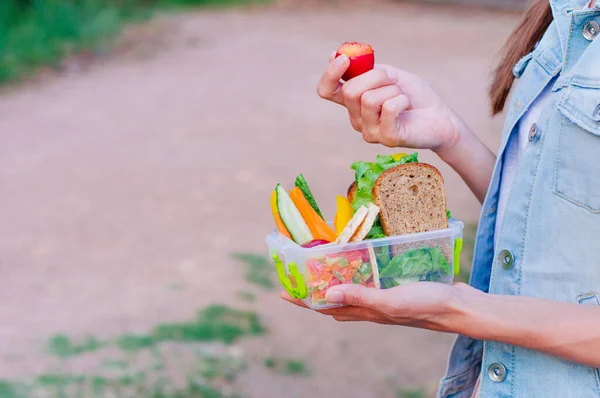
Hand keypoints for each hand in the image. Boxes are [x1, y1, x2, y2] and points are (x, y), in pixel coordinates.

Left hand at [280, 282, 476, 331]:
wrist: (459, 308)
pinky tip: (361, 262)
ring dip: (334, 280)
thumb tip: (328, 292)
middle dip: (314, 290)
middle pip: (333, 300)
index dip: (303, 300)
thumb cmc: (427, 305)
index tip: (283, 290)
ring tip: (322, 264)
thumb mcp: (391, 301)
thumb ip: (362, 297)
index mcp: (366, 311)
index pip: (325, 306)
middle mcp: (370, 306)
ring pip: (350, 291)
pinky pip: (368, 281)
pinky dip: (358, 273)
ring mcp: (383, 298)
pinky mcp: (395, 288)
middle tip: (300, 273)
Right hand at [317, 53, 461, 154]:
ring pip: (369, 99)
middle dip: (375, 76)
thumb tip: (335, 54)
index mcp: (353, 103)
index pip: (326, 90)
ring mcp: (369, 131)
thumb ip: (364, 69)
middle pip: (350, 91)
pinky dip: (402, 99)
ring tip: (403, 97)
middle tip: (393, 80)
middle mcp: (356, 119)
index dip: (330, 74)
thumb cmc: (414, 96)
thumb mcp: (388, 75)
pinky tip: (408, 106)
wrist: (440, 117)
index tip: (344, 59)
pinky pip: (389, 108)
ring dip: (393, 89)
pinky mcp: (386, 138)